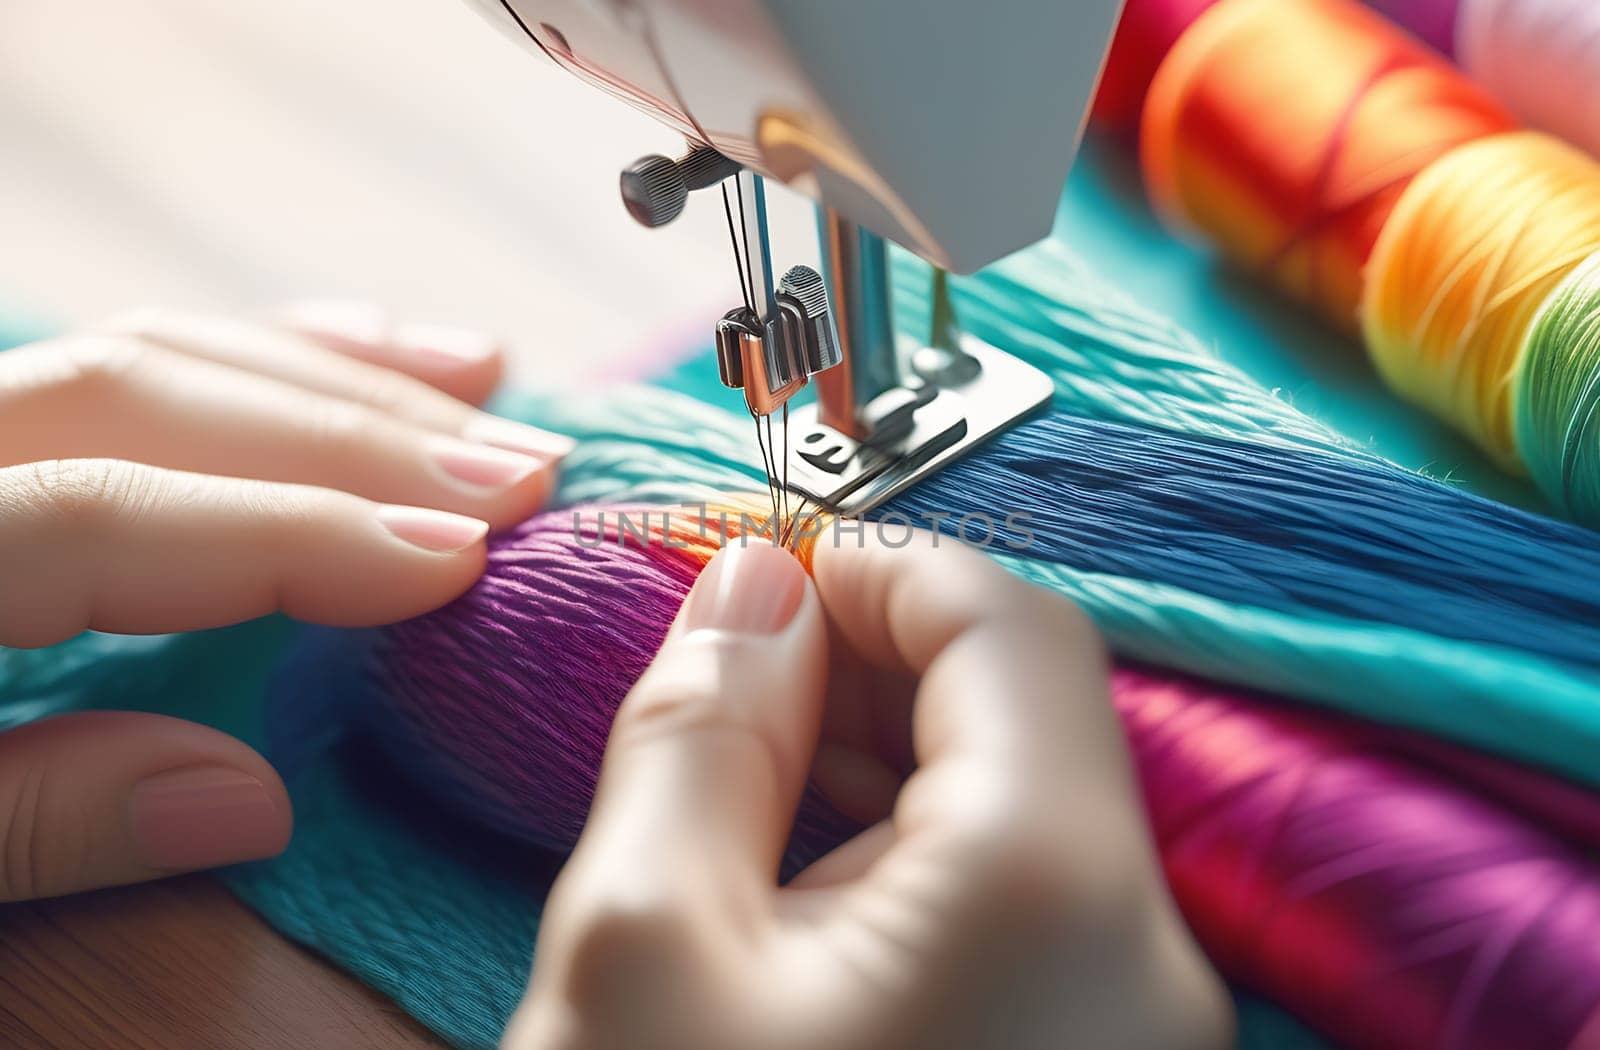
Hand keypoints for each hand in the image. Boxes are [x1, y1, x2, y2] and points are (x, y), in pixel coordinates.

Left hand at [0, 303, 572, 899]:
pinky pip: (122, 358)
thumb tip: (251, 796)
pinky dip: (257, 355)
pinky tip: (361, 354)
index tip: (458, 564)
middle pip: (144, 393)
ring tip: (484, 389)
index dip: (292, 534)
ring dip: (330, 369)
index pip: (103, 513)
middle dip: (350, 432)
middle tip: (518, 475)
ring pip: (143, 347)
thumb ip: (24, 823)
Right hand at [507, 532, 1230, 1049]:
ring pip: (1019, 814)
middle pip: (1025, 713)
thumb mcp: (640, 946)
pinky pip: (1018, 913)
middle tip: (713, 684)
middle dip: (863, 667)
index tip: (744, 577)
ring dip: (873, 767)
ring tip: (726, 788)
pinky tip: (788, 896)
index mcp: (1054, 880)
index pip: (1003, 618)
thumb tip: (751, 586)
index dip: (869, 566)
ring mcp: (1133, 1031)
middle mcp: (1142, 952)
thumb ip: (699, 730)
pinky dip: (904, 865)